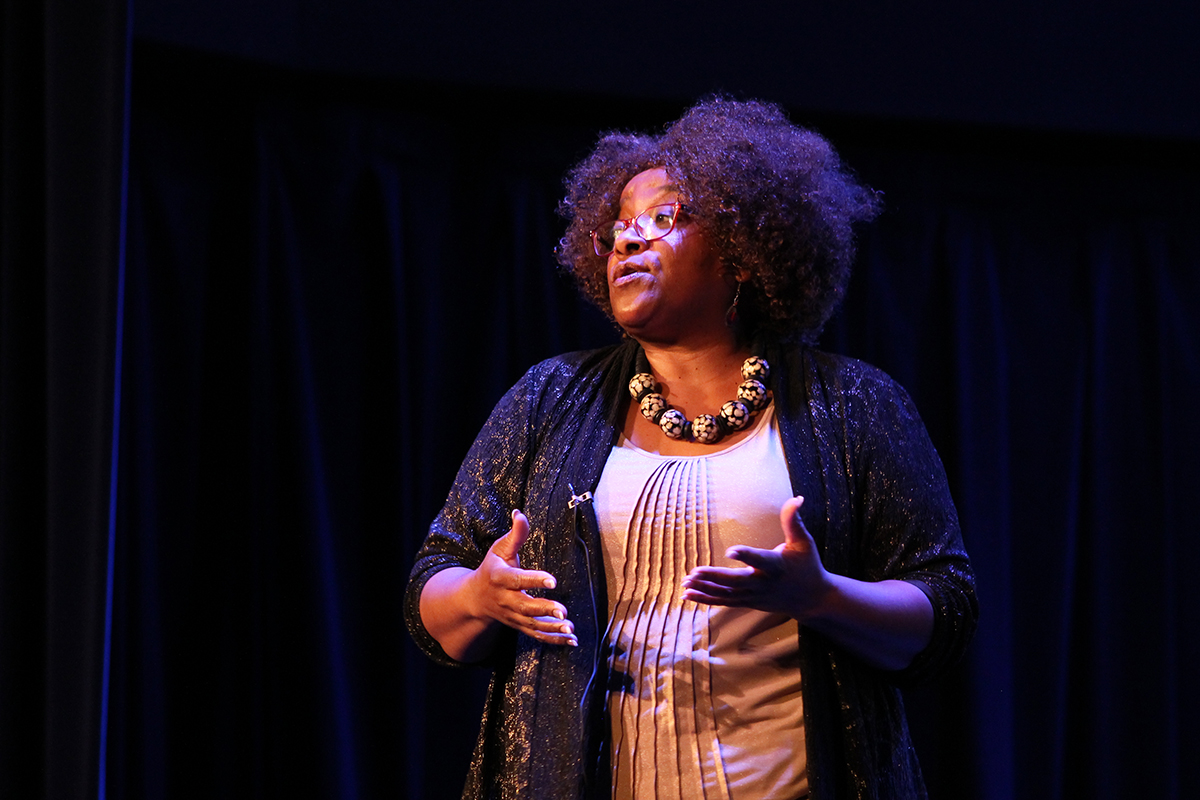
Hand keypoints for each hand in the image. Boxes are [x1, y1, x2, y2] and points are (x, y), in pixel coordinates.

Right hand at [466, 509, 577, 646]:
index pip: (517, 579)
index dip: (534, 580)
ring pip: (532, 624)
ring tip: (569, 628)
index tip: (553, 580)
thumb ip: (515, 535)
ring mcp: (512, 616)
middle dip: (544, 609)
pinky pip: (536, 635)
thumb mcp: (500, 549)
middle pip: (524, 607)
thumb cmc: (492, 569)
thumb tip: (520, 514)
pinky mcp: (519, 625)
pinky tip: (571, 640)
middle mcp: (505, 599)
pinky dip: (554, 640)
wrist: (475, 598)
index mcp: (500, 578)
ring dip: (551, 629)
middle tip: (563, 611)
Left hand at [681, 496, 830, 619]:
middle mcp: (763, 584)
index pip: (760, 560)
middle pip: (736, 581)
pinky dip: (705, 599)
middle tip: (694, 571)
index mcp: (776, 566)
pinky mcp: (748, 603)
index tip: (730, 550)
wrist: (812, 599)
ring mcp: (754, 596)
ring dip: (705, 589)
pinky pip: (724, 602)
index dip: (746, 555)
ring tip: (685, 582)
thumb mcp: (803, 542)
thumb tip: (796, 497)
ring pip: (726, 594)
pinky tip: (687, 595)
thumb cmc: (808, 565)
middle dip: (714, 577)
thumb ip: (793, 520)